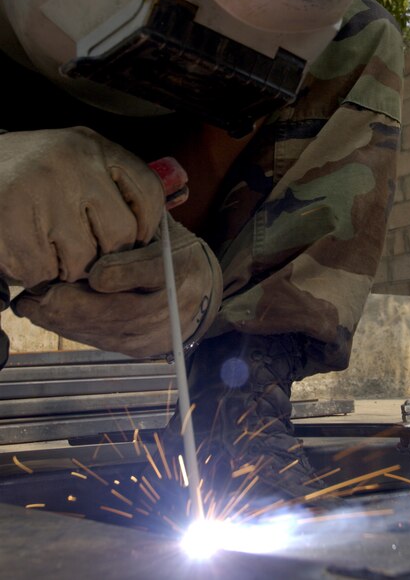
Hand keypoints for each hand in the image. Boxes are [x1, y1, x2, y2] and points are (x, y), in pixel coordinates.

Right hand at [0, 127, 163, 287]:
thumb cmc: (28, 176)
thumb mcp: (74, 164)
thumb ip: (111, 188)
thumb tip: (151, 239)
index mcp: (94, 147)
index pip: (148, 193)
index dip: (147, 227)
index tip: (133, 241)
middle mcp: (73, 163)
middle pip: (120, 235)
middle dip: (104, 257)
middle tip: (80, 254)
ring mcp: (42, 189)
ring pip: (82, 259)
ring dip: (66, 269)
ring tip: (47, 249)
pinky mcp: (11, 217)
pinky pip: (42, 270)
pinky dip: (35, 274)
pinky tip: (25, 253)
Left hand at [13, 217, 222, 356]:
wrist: (201, 290)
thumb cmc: (173, 253)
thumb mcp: (160, 232)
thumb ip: (132, 233)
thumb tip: (89, 242)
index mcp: (181, 266)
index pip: (149, 271)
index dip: (118, 274)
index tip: (91, 273)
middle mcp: (174, 304)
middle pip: (120, 310)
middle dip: (73, 304)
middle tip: (39, 294)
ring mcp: (160, 333)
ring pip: (107, 331)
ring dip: (66, 321)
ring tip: (35, 307)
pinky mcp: (145, 349)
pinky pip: (104, 342)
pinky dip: (75, 330)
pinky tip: (54, 318)